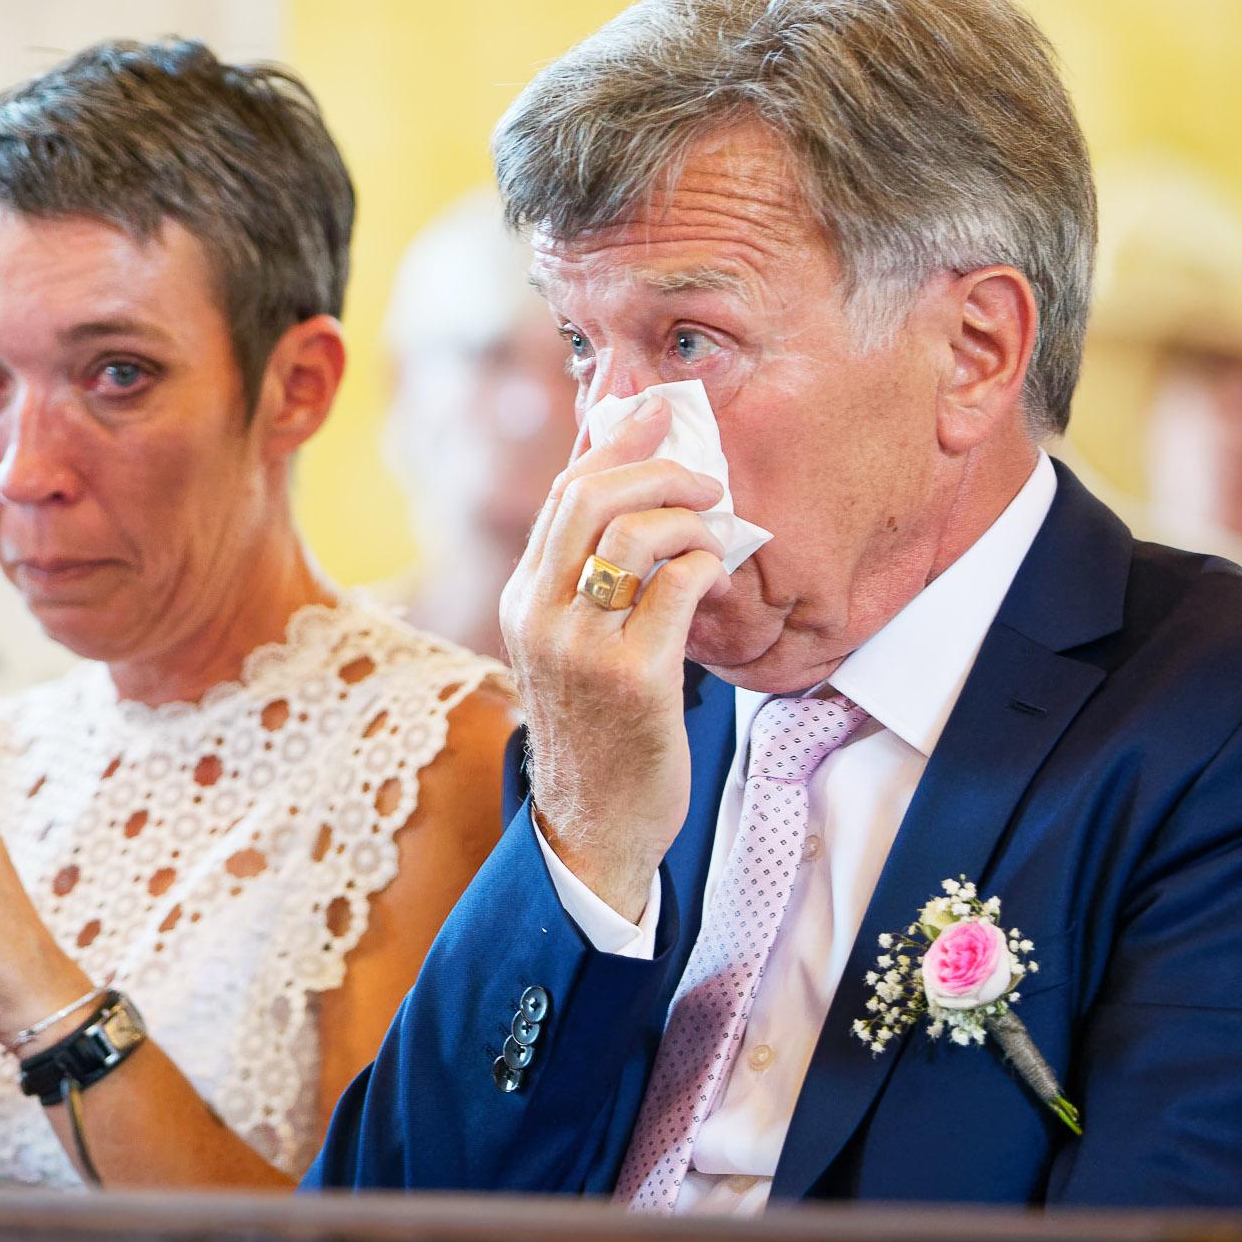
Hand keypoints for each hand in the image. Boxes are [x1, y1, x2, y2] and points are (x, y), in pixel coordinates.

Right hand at [499, 394, 731, 919]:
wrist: (594, 827)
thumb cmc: (599, 732)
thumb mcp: (571, 648)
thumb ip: (588, 582)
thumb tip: (629, 499)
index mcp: (523, 601)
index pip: (562, 495)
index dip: (612, 444)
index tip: (654, 413)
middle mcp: (540, 616)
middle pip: (589, 496)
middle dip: (656, 467)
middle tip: (705, 474)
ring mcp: (582, 647)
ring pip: (634, 534)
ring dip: (689, 518)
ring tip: (715, 533)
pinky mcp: (633, 677)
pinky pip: (678, 587)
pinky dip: (706, 565)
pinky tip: (718, 576)